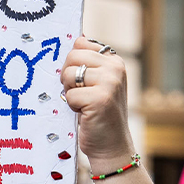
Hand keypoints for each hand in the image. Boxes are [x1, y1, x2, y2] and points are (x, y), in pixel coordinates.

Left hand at [60, 37, 135, 168]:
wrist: (112, 146)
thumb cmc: (98, 114)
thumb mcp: (97, 83)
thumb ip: (88, 63)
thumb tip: (75, 37)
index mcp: (114, 60)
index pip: (80, 43)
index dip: (72, 63)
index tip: (81, 80)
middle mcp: (115, 68)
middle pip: (72, 56)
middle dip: (67, 77)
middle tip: (80, 94)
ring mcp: (110, 82)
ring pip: (68, 74)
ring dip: (69, 93)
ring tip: (83, 104)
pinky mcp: (101, 98)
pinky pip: (70, 95)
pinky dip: (72, 107)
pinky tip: (85, 114)